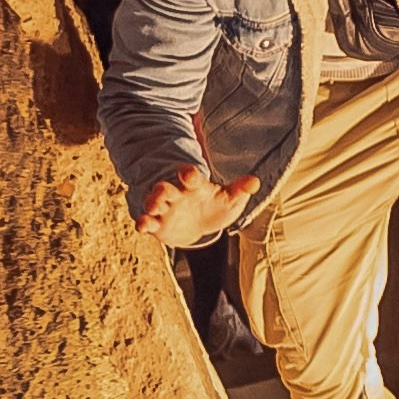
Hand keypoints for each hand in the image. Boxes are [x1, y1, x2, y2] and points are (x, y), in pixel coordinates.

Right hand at [138, 163, 256, 246]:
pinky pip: (148, 222)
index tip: (188, 173)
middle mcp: (177, 195)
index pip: (190, 176)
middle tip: (161, 192)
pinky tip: (142, 226)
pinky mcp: (158, 225)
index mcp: (195, 186)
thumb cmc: (216, 207)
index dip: (189, 174)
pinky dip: (143, 223)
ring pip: (153, 203)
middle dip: (162, 190)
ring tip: (152, 208)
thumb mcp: (231, 199)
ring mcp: (166, 210)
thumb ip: (240, 190)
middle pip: (165, 188)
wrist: (200, 225)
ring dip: (151, 204)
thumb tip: (255, 181)